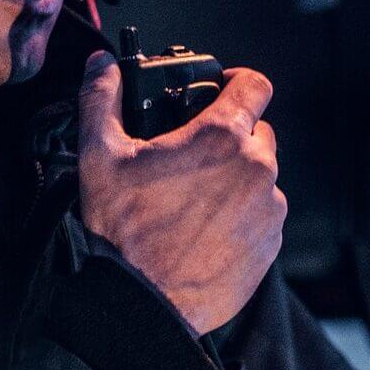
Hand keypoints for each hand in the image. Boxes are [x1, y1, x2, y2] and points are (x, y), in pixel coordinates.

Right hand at [78, 51, 287, 334]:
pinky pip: (264, 217)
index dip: (239, 82)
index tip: (225, 91)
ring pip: (262, 178)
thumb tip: (99, 64)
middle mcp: (257, 169)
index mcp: (222, 137)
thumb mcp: (99, 157)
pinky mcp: (270, 245)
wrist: (143, 305)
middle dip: (232, 138)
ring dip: (237, 180)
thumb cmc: (121, 231)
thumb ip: (100, 99)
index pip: (255, 85)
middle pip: (258, 134)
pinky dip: (243, 217)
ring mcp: (269, 209)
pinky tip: (207, 231)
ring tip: (196, 201)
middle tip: (194, 158)